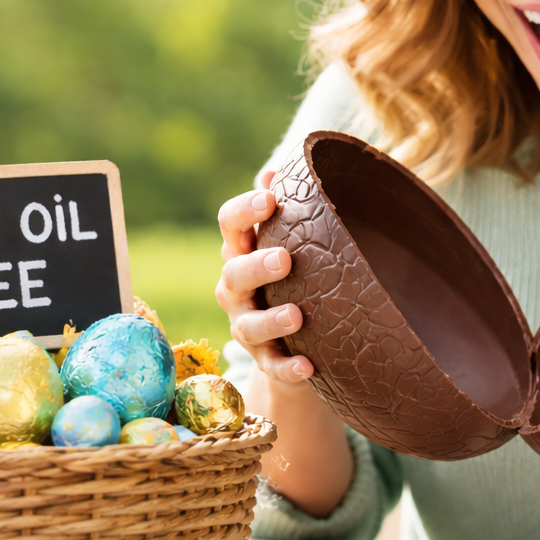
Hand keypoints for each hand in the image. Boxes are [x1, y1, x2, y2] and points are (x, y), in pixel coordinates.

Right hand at [216, 172, 313, 387]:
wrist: (298, 337)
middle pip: (235, 273)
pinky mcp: (265, 360)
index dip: (246, 210)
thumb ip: (289, 207)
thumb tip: (280, 171)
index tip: (270, 200)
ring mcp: (247, 325)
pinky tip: (308, 367)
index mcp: (241, 250)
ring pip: (248, 324)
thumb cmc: (294, 274)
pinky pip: (272, 366)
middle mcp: (236, 288)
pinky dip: (288, 368)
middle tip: (285, 260)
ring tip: (297, 316)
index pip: (230, 224)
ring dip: (271, 320)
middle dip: (256, 266)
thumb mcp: (291, 239)